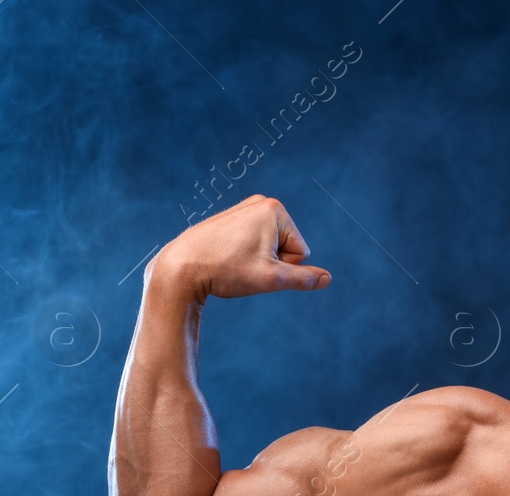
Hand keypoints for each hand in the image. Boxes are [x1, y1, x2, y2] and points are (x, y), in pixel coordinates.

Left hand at [150, 195, 330, 298]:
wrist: (181, 266)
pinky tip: (224, 256)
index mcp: (275, 210)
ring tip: (231, 260)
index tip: (254, 266)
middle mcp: (261, 202)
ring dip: (257, 260)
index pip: (301, 252)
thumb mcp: (271, 279)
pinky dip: (243, 254)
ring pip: (269, 246)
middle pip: (287, 246)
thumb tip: (328, 279)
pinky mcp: (232, 217)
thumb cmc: (226, 270)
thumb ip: (303, 278)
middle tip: (242, 264)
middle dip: (270, 262)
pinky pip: (253, 243)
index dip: (282, 268)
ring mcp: (245, 208)